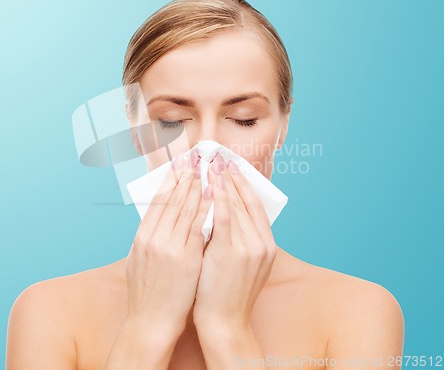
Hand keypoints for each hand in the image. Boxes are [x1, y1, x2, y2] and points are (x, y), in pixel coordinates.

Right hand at [124, 150, 212, 338]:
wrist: (149, 322)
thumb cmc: (146, 292)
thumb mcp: (139, 259)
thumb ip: (150, 236)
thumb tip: (160, 218)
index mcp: (141, 236)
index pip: (157, 200)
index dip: (169, 180)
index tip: (178, 165)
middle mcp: (153, 238)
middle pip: (171, 199)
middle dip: (184, 176)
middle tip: (193, 157)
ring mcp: (169, 247)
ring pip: (185, 208)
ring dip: (196, 186)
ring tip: (204, 168)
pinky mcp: (185, 258)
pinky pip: (198, 226)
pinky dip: (205, 207)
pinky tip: (212, 193)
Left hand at [193, 153, 277, 330]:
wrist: (225, 323)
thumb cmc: (228, 293)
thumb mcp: (243, 264)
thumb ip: (240, 239)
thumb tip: (227, 214)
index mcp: (266, 245)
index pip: (255, 206)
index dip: (244, 184)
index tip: (233, 167)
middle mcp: (262, 242)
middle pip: (247, 200)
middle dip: (233, 176)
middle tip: (222, 156)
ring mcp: (248, 247)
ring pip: (236, 205)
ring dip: (223, 180)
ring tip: (213, 162)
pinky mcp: (231, 251)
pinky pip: (224, 216)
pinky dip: (219, 196)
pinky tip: (211, 182)